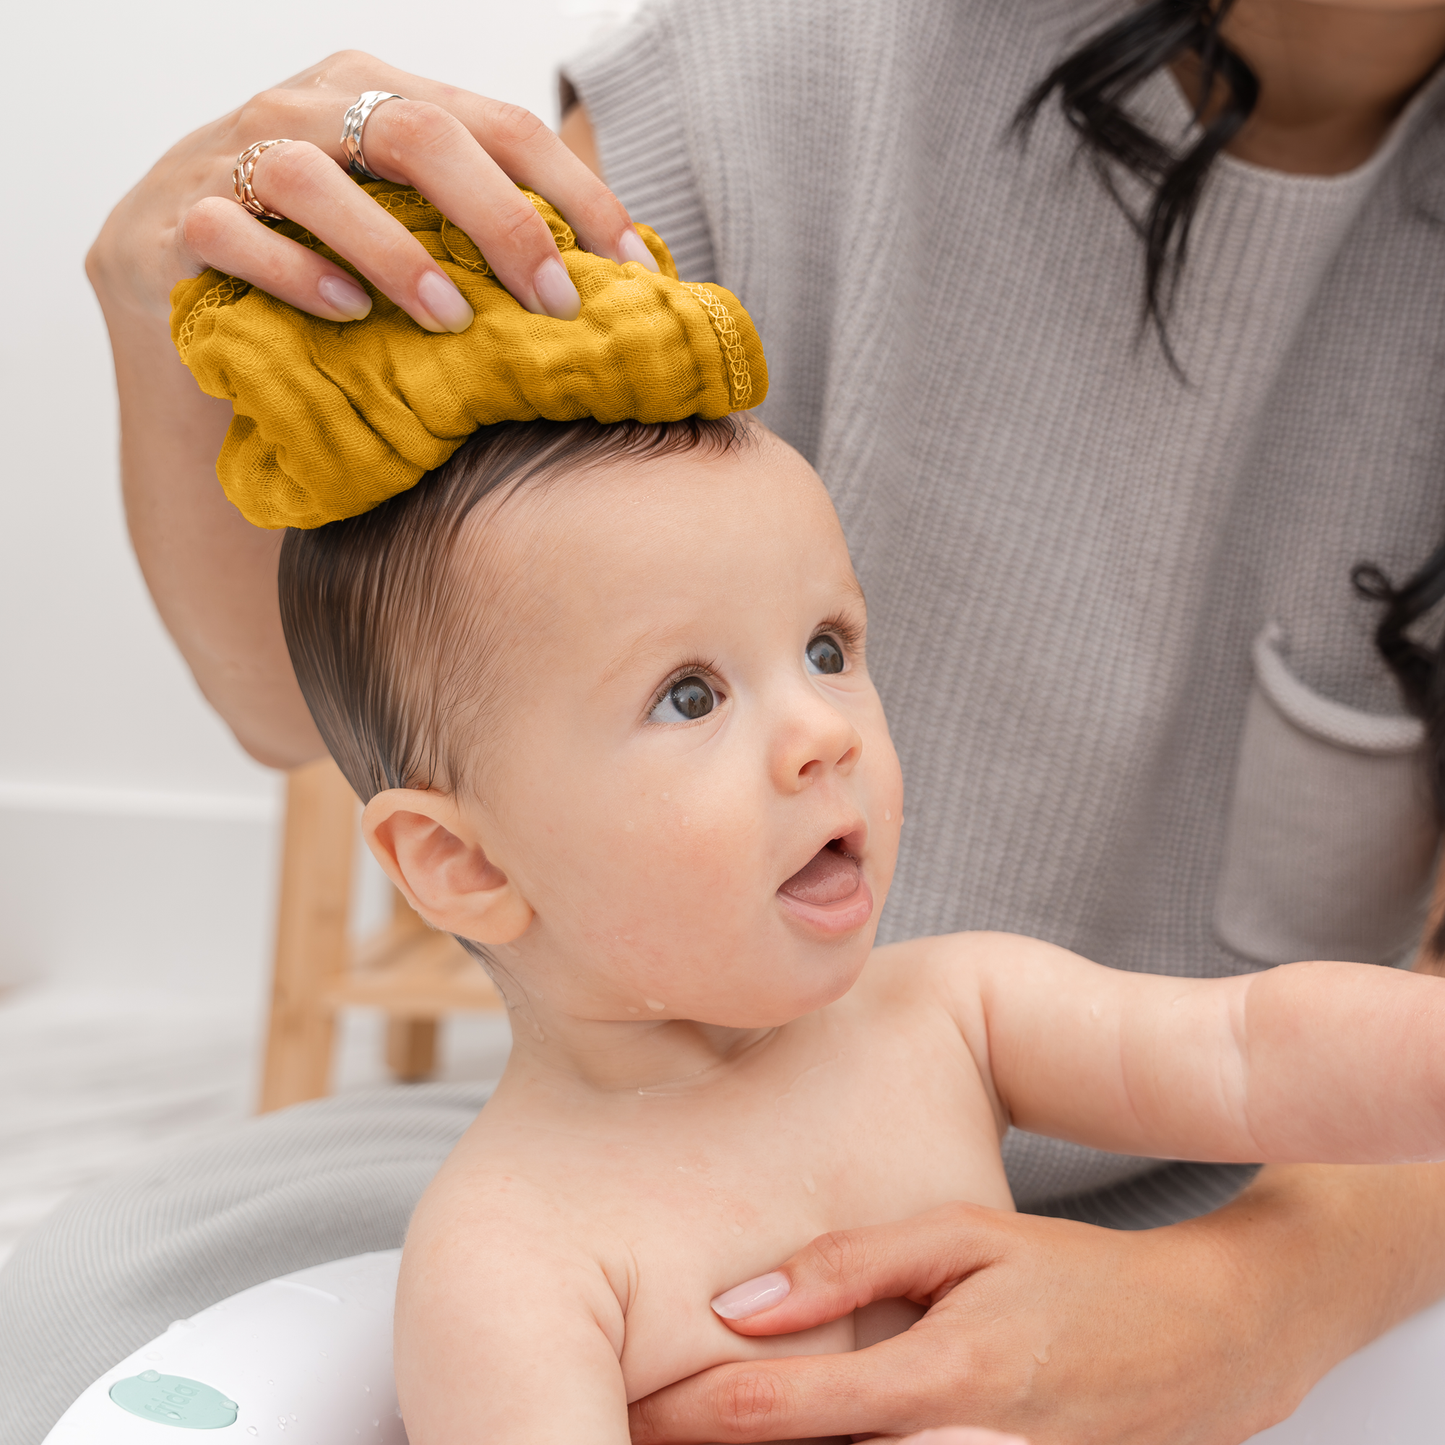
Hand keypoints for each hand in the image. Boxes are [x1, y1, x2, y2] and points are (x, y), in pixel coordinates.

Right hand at [87, 51, 643, 330]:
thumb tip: (620, 285)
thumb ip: (483, 233)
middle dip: (503, 221)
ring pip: (315, 176)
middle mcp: (308, 105)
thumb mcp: (412, 233)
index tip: (635, 270)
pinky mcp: (174, 220)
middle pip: (421, 134)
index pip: (500, 125)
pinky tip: (349, 316)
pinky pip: (231, 232)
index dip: (577, 194)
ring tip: (453, 320)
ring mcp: (231, 155)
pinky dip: (296, 273)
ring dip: (396, 252)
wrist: (185, 295)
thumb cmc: (330, 272)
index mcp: (383, 96)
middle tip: (557, 304)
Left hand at [629, 1201, 1310, 1444]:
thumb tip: (740, 1300)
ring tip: (697, 1431)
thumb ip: (852, 1265)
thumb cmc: (1073, 1278)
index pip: (787, 1410)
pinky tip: (805, 1433)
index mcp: (944, 1378)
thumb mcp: (966, 1237)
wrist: (1204, 1347)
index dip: (696, 1411)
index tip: (634, 1402)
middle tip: (642, 1424)